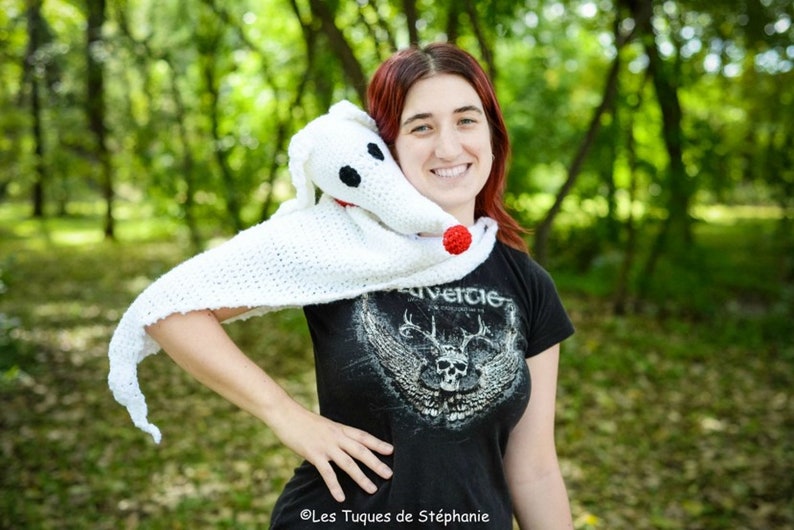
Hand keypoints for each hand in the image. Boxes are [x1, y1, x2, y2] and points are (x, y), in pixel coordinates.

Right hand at [269, 401, 392, 501]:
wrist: (285, 414)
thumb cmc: (303, 420)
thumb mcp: (324, 425)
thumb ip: (335, 434)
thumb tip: (343, 443)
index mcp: (340, 428)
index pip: (363, 436)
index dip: (378, 443)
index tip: (391, 451)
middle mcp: (336, 436)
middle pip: (361, 451)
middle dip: (376, 463)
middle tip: (389, 474)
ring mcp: (326, 446)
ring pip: (348, 463)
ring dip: (361, 477)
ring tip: (372, 489)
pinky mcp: (314, 454)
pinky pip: (327, 473)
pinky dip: (334, 486)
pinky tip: (340, 497)